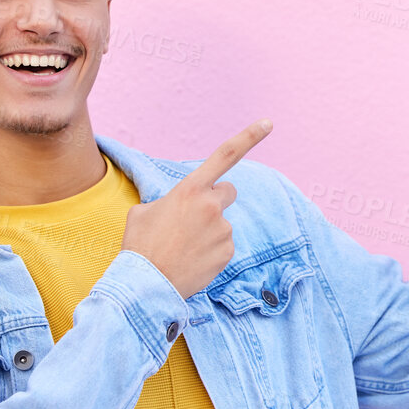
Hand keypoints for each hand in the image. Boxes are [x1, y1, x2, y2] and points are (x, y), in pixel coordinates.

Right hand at [120, 118, 272, 298]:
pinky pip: (224, 245)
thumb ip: (168, 201)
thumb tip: (176, 208)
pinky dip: (211, 251)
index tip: (268, 123)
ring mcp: (222, 230)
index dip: (249, 136)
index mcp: (190, 189)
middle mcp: (211, 205)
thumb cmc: (140, 245)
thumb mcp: (144, 211)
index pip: (225, 155)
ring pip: (222, 223)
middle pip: (228, 191)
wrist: (145, 285)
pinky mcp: (227, 252)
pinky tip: (192, 260)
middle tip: (193, 219)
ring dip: (208, 231)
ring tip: (182, 247)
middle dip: (215, 200)